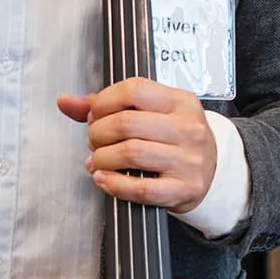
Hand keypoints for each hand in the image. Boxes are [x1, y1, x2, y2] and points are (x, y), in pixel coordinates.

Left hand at [59, 78, 215, 216]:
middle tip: (95, 141)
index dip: (103, 102)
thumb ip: (109, 107)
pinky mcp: (183, 189)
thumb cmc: (176, 140)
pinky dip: (113, 184)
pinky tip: (104, 178)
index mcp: (181, 102)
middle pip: (126, 124)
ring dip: (102, 159)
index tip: (95, 114)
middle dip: (97, 134)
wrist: (213, 173)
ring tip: (98, 161)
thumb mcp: (153, 114)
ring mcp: (188, 160)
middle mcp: (188, 128)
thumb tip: (66, 102)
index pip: (133, 90)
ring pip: (130, 154)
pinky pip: (140, 188)